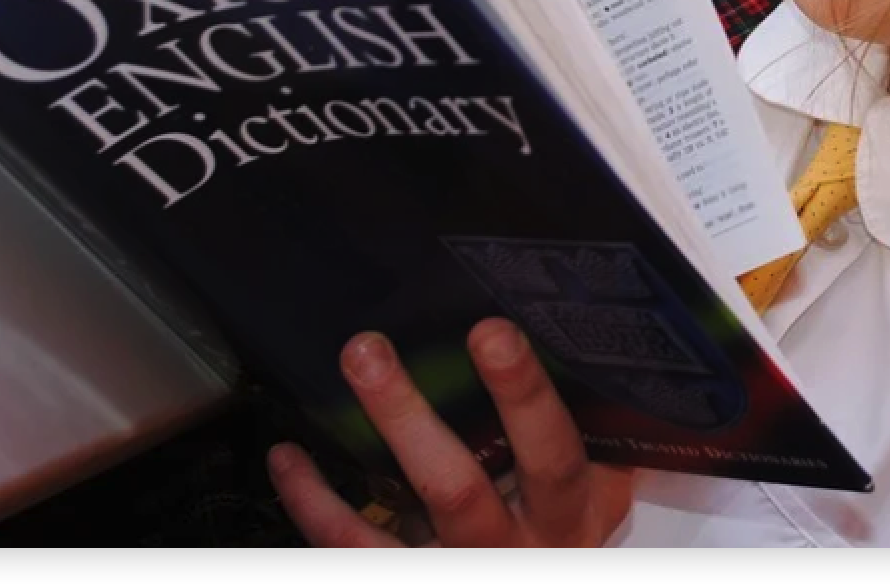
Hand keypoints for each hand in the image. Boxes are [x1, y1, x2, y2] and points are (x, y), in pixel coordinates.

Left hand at [268, 319, 632, 546]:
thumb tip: (586, 342)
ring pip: (393, 522)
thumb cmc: (565, 529)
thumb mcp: (600, 491)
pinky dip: (313, 503)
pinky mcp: (409, 577)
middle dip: (406, 416)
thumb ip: (597, 433)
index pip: (551, 455)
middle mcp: (513, 550)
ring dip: (351, 453)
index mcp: (568, 516)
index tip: (490, 330)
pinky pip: (352, 548)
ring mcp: (455, 569)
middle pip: (455, 489)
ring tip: (333, 385)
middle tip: (366, 350)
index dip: (522, 396)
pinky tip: (289, 456)